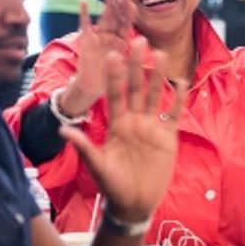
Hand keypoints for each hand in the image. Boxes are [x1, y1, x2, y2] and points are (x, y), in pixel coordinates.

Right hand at [59, 0, 136, 116]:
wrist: (91, 87)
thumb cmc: (110, 78)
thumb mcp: (126, 68)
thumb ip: (134, 58)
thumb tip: (146, 48)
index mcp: (121, 41)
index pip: (126, 25)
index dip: (129, 15)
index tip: (133, 4)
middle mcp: (110, 36)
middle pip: (116, 18)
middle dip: (120, 5)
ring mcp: (98, 37)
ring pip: (103, 17)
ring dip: (106, 5)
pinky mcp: (85, 40)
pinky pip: (83, 25)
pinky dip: (82, 14)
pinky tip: (82, 2)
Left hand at [60, 37, 184, 222]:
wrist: (134, 204)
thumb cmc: (112, 185)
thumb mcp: (97, 165)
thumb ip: (84, 146)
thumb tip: (63, 129)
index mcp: (116, 124)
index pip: (115, 94)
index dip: (114, 76)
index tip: (113, 55)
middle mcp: (133, 120)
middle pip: (135, 88)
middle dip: (137, 66)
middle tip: (138, 41)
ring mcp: (151, 127)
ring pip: (155, 96)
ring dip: (158, 76)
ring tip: (160, 54)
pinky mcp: (167, 137)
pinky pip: (173, 114)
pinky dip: (177, 99)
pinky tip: (181, 82)